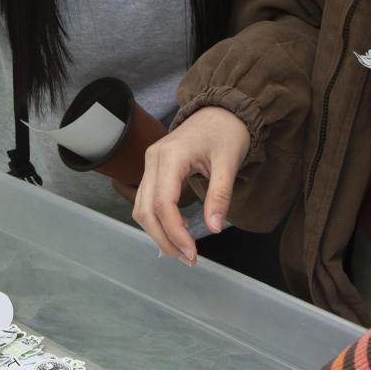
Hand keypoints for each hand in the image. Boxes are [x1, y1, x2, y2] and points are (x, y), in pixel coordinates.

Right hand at [133, 107, 248, 264]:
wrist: (221, 110)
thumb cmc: (227, 133)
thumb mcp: (229, 162)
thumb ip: (220, 195)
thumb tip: (214, 228)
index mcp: (170, 156)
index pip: (163, 203)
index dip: (175, 233)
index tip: (193, 253)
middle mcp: (152, 160)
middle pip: (146, 210)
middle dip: (164, 239)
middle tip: (188, 259)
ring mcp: (149, 164)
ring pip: (141, 208)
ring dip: (157, 233)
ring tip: (182, 251)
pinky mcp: (153, 169)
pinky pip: (146, 201)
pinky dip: (156, 221)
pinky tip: (175, 233)